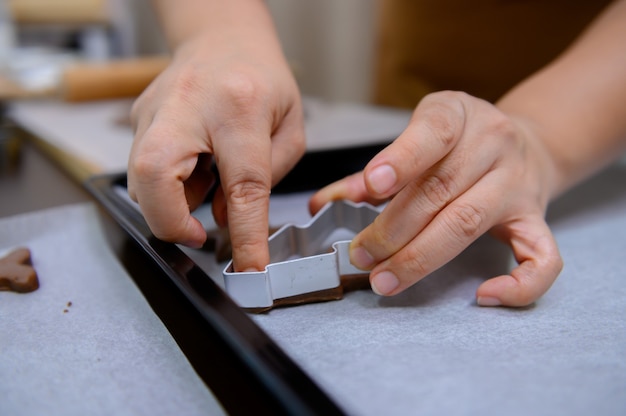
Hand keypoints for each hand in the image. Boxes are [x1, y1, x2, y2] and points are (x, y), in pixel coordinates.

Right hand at [127, 33, 304, 271]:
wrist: (221, 38)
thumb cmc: (262, 78)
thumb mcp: (288, 124)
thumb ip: (268, 177)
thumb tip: (226, 218)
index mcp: (241, 107)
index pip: (243, 184)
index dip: (245, 236)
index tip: (248, 269)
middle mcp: (188, 107)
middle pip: (155, 179)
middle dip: (170, 223)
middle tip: (197, 234)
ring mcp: (154, 111)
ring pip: (139, 180)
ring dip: (170, 202)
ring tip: (205, 178)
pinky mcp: (138, 119)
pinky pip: (142, 169)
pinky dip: (166, 184)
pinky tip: (192, 164)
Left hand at [309, 91, 562, 306]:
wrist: (528, 142)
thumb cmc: (457, 144)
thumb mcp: (418, 138)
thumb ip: (371, 173)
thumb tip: (322, 204)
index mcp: (459, 115)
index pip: (434, 132)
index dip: (401, 159)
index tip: (372, 186)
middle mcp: (494, 144)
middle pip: (440, 190)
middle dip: (392, 229)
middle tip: (361, 255)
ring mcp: (518, 184)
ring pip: (469, 223)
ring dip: (421, 256)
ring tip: (385, 278)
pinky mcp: (536, 218)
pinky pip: (542, 256)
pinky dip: (519, 283)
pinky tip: (484, 296)